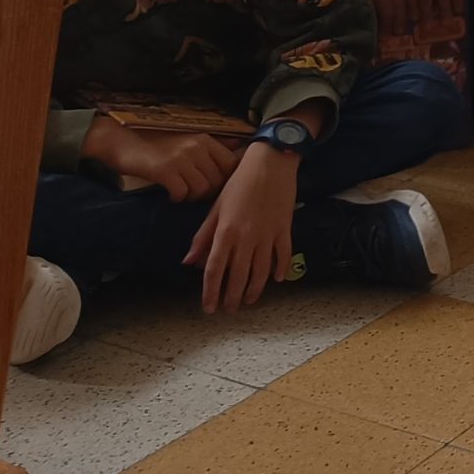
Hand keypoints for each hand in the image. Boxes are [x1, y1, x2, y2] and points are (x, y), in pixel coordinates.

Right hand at [82, 117, 240, 202]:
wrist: (122, 141)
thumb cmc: (157, 143)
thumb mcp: (188, 138)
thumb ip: (213, 145)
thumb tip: (239, 145)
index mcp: (205, 139)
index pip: (232, 164)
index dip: (226, 179)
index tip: (214, 186)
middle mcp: (197, 146)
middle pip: (217, 180)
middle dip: (207, 192)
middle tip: (193, 192)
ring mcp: (181, 158)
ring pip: (202, 189)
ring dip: (192, 196)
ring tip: (182, 192)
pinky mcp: (165, 170)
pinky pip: (182, 193)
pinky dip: (177, 198)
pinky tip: (171, 195)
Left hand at [185, 143, 299, 312]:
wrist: (271, 163)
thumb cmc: (239, 183)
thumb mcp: (216, 207)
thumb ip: (203, 237)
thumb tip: (189, 262)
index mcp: (225, 232)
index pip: (215, 270)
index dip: (211, 292)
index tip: (209, 307)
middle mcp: (246, 237)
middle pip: (238, 275)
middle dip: (232, 296)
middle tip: (229, 310)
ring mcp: (267, 234)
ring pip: (261, 270)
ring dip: (255, 289)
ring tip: (249, 301)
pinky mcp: (284, 229)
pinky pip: (283, 254)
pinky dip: (280, 269)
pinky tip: (276, 280)